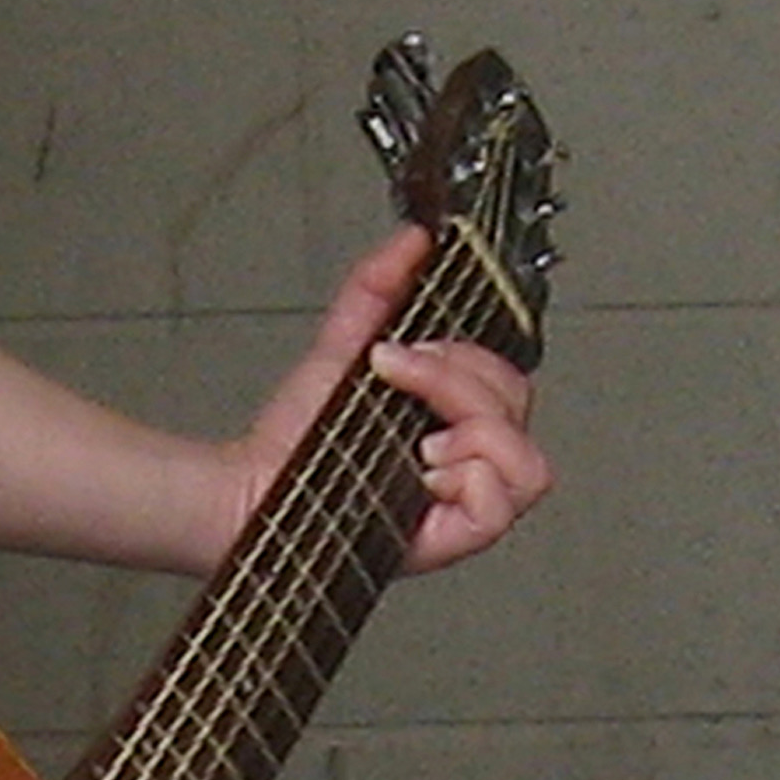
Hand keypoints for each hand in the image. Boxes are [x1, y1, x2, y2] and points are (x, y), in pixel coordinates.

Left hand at [225, 226, 551, 575]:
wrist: (251, 486)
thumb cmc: (297, 435)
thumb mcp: (341, 346)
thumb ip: (377, 288)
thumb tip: (414, 240)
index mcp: (453, 417)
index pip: (507, 378)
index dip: (466, 355)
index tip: (402, 348)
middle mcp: (466, 460)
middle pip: (519, 410)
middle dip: (456, 381)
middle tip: (393, 378)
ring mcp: (461, 503)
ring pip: (528, 464)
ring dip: (473, 433)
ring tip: (417, 439)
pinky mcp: (446, 540)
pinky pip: (501, 510)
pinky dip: (467, 480)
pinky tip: (422, 472)